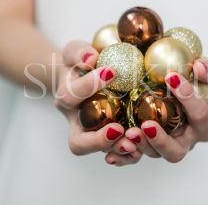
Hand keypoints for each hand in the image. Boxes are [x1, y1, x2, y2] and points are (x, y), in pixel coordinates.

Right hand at [55, 41, 141, 163]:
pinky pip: (116, 154)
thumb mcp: (74, 51)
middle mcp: (76, 122)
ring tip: (134, 143)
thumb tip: (90, 58)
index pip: (70, 96)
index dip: (88, 85)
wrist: (82, 78)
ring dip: (117, 149)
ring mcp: (92, 134)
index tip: (111, 71)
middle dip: (97, 139)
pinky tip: (141, 148)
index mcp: (66, 98)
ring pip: (100, 151)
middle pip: (79, 141)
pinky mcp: (109, 139)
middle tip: (117, 129)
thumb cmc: (79, 63)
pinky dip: (128, 155)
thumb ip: (79, 52)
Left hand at [104, 58, 207, 164]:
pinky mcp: (150, 144)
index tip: (170, 77)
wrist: (194, 91)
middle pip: (176, 151)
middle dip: (160, 141)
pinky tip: (110, 153)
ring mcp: (168, 144)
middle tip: (146, 125)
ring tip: (128, 132)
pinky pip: (137, 155)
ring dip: (140, 145)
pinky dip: (124, 156)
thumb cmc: (204, 80)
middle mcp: (188, 140)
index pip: (200, 115)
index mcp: (207, 125)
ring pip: (154, 154)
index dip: (187, 97)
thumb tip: (200, 67)